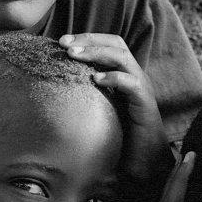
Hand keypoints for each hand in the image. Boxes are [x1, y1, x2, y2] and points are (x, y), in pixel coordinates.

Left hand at [59, 33, 171, 192]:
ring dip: (97, 52)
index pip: (108, 45)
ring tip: (75, 54)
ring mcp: (142, 88)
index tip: (62, 41)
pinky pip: (132, 83)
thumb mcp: (99, 111)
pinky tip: (95, 79)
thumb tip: (54, 90)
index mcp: (125, 75)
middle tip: (65, 43)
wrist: (146, 163)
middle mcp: (135, 77)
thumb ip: (86, 96)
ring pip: (123, 57)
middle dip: (89, 39)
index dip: (87, 38)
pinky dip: (114, 77)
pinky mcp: (145, 104)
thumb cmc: (121, 139)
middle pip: (116, 43)